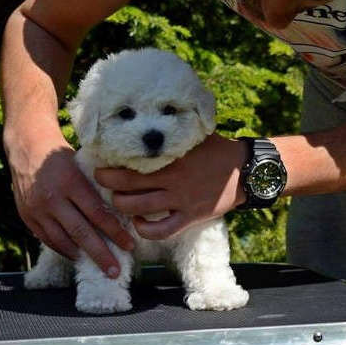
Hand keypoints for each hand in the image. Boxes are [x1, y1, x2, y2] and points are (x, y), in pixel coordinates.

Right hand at [5, 132, 134, 277]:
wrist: (28, 147)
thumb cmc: (63, 156)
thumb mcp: (83, 166)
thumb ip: (97, 189)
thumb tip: (122, 214)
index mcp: (71, 183)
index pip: (98, 214)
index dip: (115, 233)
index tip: (129, 246)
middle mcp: (53, 198)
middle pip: (81, 233)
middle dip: (100, 255)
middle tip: (115, 271)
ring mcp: (37, 210)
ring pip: (63, 241)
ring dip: (83, 257)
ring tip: (99, 267)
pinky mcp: (27, 217)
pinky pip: (48, 240)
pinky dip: (65, 250)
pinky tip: (78, 256)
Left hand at [94, 134, 246, 239]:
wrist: (244, 171)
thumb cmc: (216, 149)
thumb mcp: (194, 133)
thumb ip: (173, 130)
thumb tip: (150, 113)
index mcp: (172, 158)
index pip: (132, 160)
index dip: (111, 162)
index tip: (101, 160)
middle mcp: (173, 180)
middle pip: (127, 185)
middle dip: (107, 182)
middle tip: (101, 178)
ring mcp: (181, 201)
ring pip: (139, 208)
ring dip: (121, 205)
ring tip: (117, 199)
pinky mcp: (189, 217)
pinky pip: (162, 231)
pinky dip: (145, 230)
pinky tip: (138, 222)